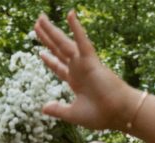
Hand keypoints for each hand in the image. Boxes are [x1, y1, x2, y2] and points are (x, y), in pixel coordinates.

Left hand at [34, 10, 136, 130]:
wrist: (117, 114)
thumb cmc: (100, 115)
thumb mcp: (73, 114)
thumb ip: (58, 110)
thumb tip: (43, 109)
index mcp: (75, 82)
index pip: (59, 67)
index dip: (49, 59)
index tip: (40, 52)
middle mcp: (78, 70)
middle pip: (58, 50)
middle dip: (47, 38)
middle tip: (37, 23)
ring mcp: (84, 64)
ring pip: (64, 43)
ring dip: (52, 30)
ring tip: (40, 18)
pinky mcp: (91, 61)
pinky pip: (82, 41)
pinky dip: (76, 28)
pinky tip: (70, 14)